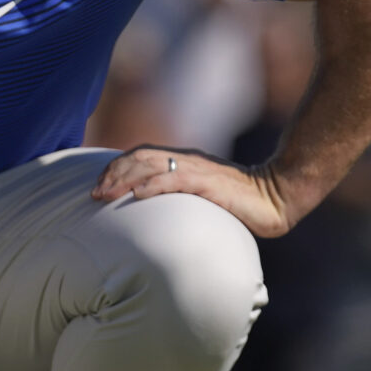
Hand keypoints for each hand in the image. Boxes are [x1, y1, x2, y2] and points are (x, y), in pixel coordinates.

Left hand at [93, 145, 294, 237]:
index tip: (98, 189)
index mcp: (185, 162)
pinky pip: (175, 180)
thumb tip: (155, 215)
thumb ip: (182, 199)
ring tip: (105, 195)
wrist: (276, 197)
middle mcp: (188, 160)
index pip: (141, 156)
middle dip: (113, 174)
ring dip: (124, 179)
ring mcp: (198, 170)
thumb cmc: (242, 204)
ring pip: (151, 165)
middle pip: (140, 157)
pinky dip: (153, 186)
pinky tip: (137, 195)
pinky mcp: (209, 183)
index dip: (116, 168)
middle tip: (94, 194)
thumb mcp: (205, 199)